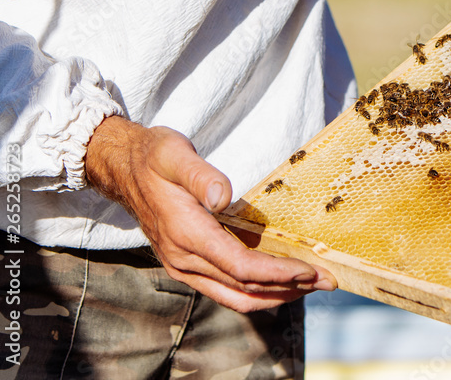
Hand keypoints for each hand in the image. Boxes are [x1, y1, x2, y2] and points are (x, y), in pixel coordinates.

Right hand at [85, 116, 335, 311]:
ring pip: (235, 296)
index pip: (240, 267)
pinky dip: (258, 289)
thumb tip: (223, 196)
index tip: (309, 270)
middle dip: (288, 289)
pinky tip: (282, 278)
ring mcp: (184, 266)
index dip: (277, 273)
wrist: (124, 168)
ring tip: (311, 284)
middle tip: (326, 280)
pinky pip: (226, 288)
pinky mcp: (189, 265)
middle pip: (243, 290)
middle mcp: (184, 260)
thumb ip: (201, 175)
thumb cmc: (154, 157)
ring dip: (276, 295)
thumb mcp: (175, 154)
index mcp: (186, 235)